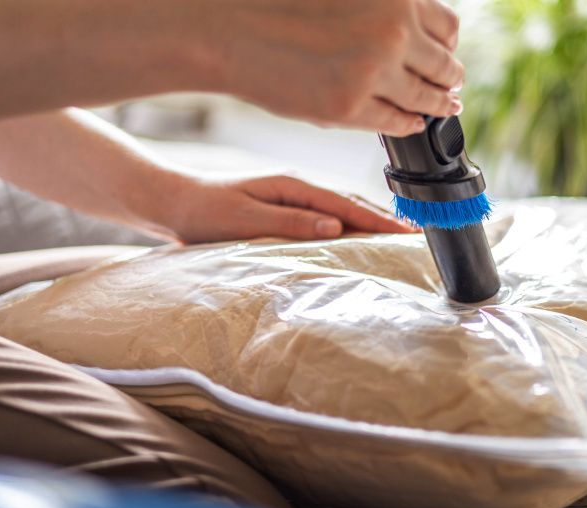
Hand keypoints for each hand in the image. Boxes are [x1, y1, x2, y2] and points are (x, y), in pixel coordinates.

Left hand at [154, 175, 415, 242]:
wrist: (171, 203)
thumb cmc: (203, 213)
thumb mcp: (245, 220)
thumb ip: (290, 222)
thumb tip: (334, 226)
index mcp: (292, 187)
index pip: (346, 206)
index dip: (379, 221)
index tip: (406, 234)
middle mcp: (296, 189)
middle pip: (351, 205)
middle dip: (384, 221)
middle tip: (415, 239)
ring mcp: (291, 198)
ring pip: (340, 211)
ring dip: (368, 224)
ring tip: (396, 240)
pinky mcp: (283, 210)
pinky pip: (324, 218)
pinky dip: (346, 227)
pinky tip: (356, 238)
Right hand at [198, 0, 462, 136]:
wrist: (228, 28)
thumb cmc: (278, 1)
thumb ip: (382, 5)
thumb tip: (415, 31)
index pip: (448, 29)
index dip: (448, 45)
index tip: (446, 54)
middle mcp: (391, 31)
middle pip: (444, 66)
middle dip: (448, 78)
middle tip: (451, 86)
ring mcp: (372, 72)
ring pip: (424, 99)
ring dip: (436, 105)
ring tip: (441, 107)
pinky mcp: (348, 107)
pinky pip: (395, 122)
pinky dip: (408, 123)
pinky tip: (411, 122)